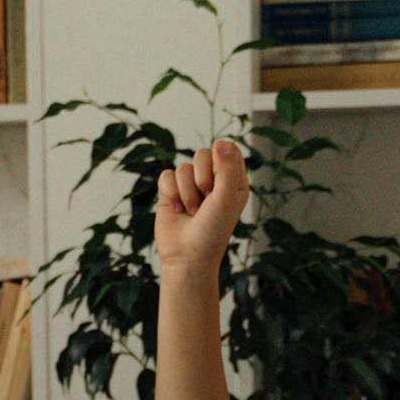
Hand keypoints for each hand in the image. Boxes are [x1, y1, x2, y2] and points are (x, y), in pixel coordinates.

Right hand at [154, 139, 247, 278]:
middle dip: (202, 178)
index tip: (219, 182)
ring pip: (183, 167)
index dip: (220, 161)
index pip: (228, 150)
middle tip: (207, 200)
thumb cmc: (213, 231)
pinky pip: (166, 176)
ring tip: (193, 212)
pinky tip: (177, 211)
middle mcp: (213, 179)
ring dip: (187, 193)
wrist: (187, 257)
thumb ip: (226, 169)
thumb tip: (220, 142)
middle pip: (202, 154)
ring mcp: (190, 184)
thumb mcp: (226, 199)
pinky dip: (171, 194)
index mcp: (233, 180)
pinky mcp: (170, 191)